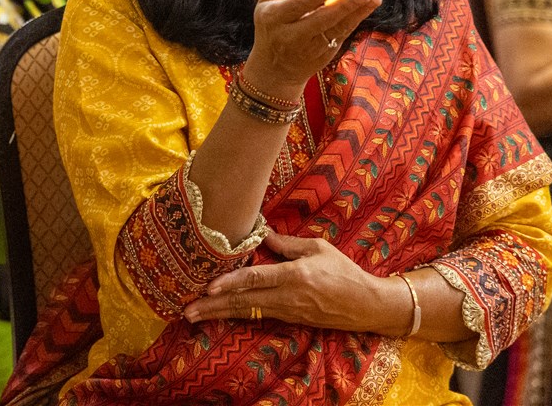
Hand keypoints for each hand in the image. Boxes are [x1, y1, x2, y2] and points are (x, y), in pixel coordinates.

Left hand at [182, 233, 406, 335]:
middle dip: (212, 306)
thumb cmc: (343, 271)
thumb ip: (287, 244)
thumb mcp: (317, 248)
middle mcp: (286, 297)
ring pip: (245, 312)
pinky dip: (234, 314)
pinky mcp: (288, 319)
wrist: (365, 305)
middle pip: (243, 302)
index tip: (208, 285)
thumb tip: (260, 233)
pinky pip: (255, 315)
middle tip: (186, 309)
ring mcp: (286, 311)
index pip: (255, 279)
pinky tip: (219, 313)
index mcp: (294, 275)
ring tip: (193, 315)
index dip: (230, 282)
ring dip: (218, 313)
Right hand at [245, 0, 381, 100]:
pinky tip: (368, 6)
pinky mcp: (324, 55)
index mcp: (273, 18)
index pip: (295, 5)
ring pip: (335, 29)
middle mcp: (290, 36)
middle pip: (320, 20)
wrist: (274, 68)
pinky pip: (341, 35)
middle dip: (343, 6)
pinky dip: (355, 20)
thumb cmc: (272, 22)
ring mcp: (309, 48)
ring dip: (356, 13)